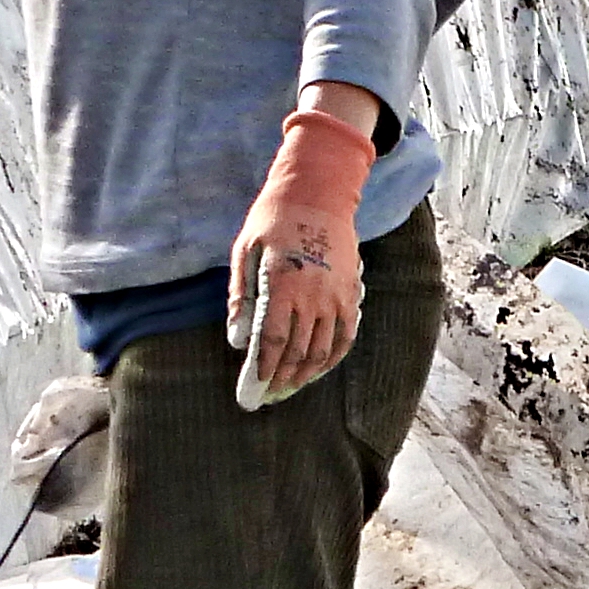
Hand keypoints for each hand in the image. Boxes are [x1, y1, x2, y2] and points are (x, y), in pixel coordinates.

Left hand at [230, 104, 374, 403]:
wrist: (318, 191)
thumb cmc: (273, 219)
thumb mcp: (245, 250)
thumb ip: (241, 297)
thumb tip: (237, 340)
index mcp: (282, 282)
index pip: (273, 341)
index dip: (262, 371)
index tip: (249, 392)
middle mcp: (313, 293)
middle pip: (297, 351)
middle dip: (279, 379)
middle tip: (263, 398)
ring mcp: (336, 294)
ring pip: (323, 349)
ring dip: (304, 374)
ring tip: (286, 388)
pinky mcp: (351, 292)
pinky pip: (346, 335)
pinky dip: (332, 358)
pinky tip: (317, 370)